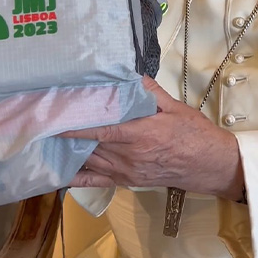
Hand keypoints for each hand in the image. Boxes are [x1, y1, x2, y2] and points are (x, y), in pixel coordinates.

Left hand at [59, 76, 243, 199]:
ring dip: (69, 151)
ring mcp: (127, 171)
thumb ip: (150, 91)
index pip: (102, 130)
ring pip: (90, 161)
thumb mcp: (175, 107)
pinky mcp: (127, 181)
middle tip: (47, 121)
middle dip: (68, 134)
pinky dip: (76, 179)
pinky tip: (60, 171)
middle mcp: (130, 155)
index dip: (77, 126)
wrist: (210, 165)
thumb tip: (130, 75)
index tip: (57, 118)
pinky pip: (97, 182)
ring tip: (48, 138)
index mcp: (141, 134)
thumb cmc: (194, 135)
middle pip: (91, 145)